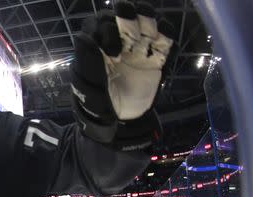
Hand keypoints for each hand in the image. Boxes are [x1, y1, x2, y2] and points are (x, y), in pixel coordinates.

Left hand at [71, 1, 174, 148]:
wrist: (120, 125)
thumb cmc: (98, 106)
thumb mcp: (89, 87)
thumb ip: (88, 62)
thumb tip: (84, 37)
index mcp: (97, 47)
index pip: (100, 23)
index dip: (107, 30)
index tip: (113, 53)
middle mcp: (117, 43)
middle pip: (124, 14)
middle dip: (128, 14)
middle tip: (129, 33)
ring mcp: (138, 49)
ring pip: (146, 20)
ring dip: (149, 19)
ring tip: (149, 34)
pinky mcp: (157, 58)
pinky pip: (166, 39)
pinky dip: (167, 35)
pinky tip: (162, 43)